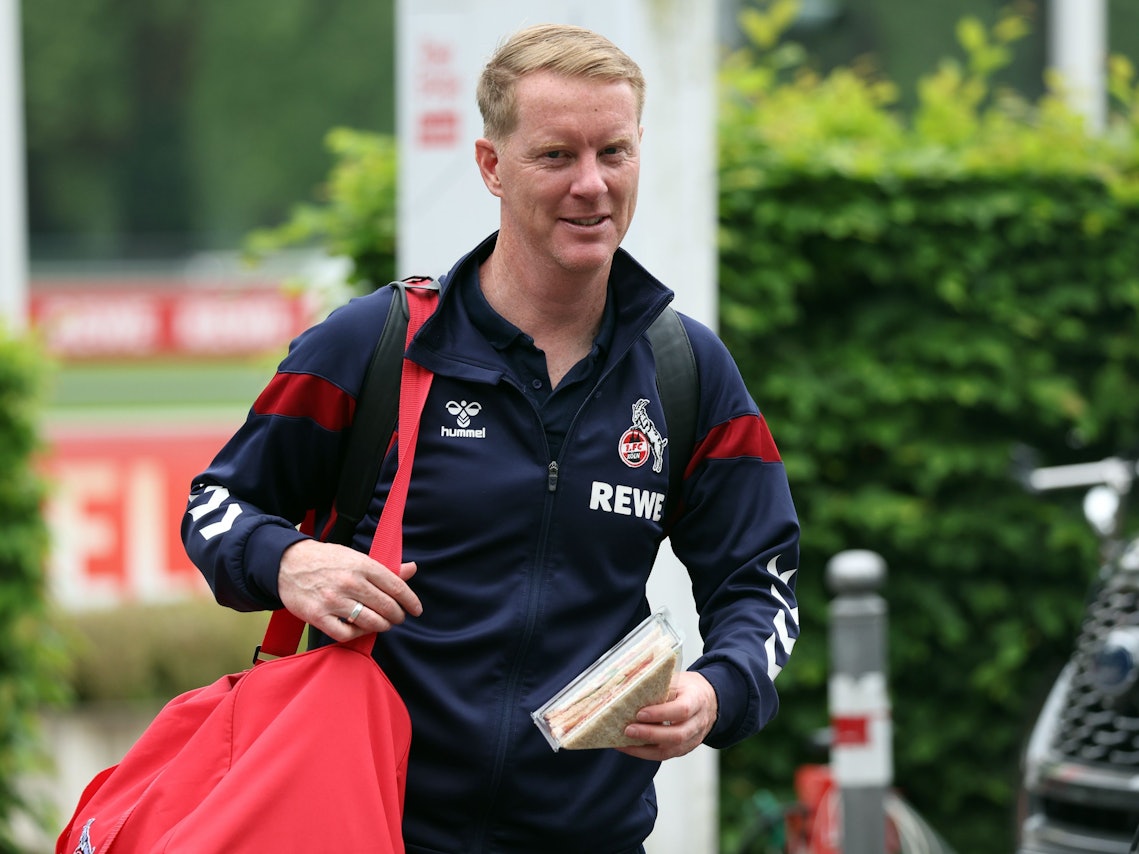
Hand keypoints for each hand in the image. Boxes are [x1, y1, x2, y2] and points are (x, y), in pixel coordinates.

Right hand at [277, 539, 422, 640]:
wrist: (288, 563)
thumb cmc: (326, 560)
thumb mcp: (356, 557)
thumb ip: (385, 567)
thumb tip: (412, 569)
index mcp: (362, 565)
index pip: (396, 587)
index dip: (411, 601)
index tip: (416, 609)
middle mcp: (350, 582)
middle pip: (386, 607)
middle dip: (397, 616)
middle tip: (398, 618)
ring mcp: (333, 600)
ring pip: (370, 622)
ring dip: (381, 626)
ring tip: (382, 624)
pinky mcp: (318, 616)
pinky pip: (346, 634)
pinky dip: (358, 634)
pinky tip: (360, 628)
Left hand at [616, 671, 718, 760]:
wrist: (708, 700)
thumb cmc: (688, 688)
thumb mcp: (677, 681)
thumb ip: (660, 688)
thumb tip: (630, 694)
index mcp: (697, 700)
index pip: (682, 710)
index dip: (661, 714)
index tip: (640, 713)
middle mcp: (698, 723)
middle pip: (677, 735)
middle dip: (650, 734)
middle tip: (628, 730)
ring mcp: (693, 739)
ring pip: (670, 751)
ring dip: (644, 749)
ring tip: (623, 743)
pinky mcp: (685, 749)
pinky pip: (665, 755)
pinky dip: (645, 753)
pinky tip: (629, 747)